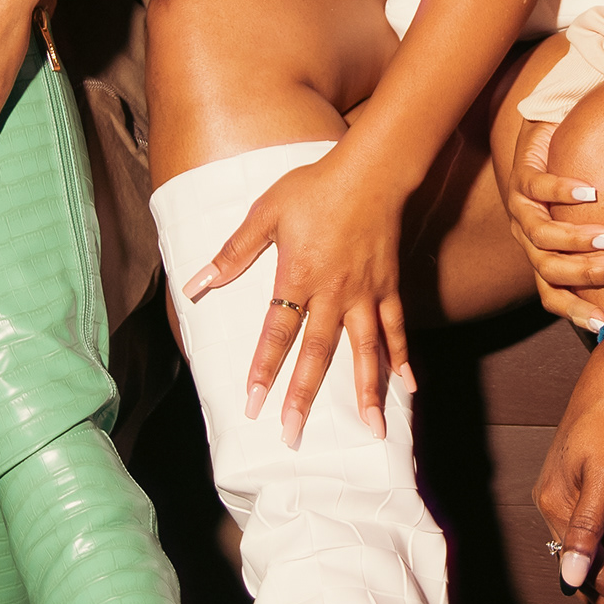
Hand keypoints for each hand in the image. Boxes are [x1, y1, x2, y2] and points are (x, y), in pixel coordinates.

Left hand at [182, 143, 416, 440]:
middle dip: (305, 396)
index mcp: (299, 276)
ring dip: (366, 391)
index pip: (277, 333)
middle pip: (318, 353)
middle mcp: (334, 292)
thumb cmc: (314, 187)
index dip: (264, 369)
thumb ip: (233, 253)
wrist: (371, 170)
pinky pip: (397, 328)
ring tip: (369, 429)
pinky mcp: (389, 286)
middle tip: (295, 434)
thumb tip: (196, 284)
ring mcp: (366, 292)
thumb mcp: (265, 213)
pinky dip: (402, 358)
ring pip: (364, 350)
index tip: (254, 404)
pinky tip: (408, 388)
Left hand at [496, 114, 603, 330]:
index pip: (552, 294)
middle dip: (587, 274)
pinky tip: (592, 192)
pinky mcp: (521, 175)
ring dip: (578, 239)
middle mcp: (528, 237)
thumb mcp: (595, 220)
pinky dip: (565, 192)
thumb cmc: (584, 183)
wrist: (549, 132)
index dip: (575, 311)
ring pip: (542, 235)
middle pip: (549, 269)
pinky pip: (538, 187)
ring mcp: (521, 207)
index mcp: (542, 254)